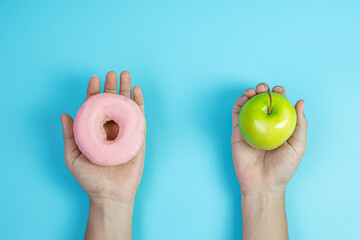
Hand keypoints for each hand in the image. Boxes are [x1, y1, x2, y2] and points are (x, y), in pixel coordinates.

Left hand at [60, 71, 145, 204]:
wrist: (110, 194)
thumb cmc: (90, 179)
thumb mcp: (73, 156)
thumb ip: (70, 135)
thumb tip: (64, 114)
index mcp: (95, 131)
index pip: (95, 107)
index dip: (94, 92)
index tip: (94, 78)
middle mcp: (111, 129)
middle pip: (112, 103)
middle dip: (112, 86)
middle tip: (112, 73)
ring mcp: (125, 132)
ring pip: (126, 106)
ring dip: (127, 90)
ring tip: (126, 75)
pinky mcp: (138, 138)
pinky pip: (139, 117)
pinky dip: (139, 103)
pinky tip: (138, 91)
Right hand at [231, 83, 307, 195]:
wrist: (262, 185)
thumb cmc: (283, 169)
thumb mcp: (298, 146)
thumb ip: (300, 124)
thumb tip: (300, 101)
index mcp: (279, 125)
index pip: (279, 104)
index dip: (279, 93)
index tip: (279, 90)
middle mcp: (264, 123)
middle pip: (262, 100)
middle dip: (263, 89)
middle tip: (264, 89)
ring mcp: (250, 126)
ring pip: (248, 104)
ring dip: (250, 93)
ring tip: (253, 91)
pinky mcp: (237, 131)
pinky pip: (236, 114)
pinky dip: (238, 103)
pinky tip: (243, 99)